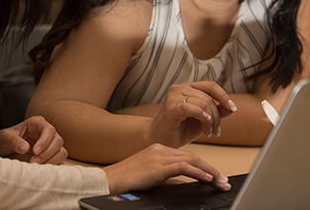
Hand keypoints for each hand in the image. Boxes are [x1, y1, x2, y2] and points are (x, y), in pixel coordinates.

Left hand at [0, 116, 67, 164]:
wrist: (1, 151)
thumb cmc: (3, 141)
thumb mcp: (4, 138)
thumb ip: (13, 141)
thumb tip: (25, 148)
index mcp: (37, 123)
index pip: (49, 129)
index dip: (45, 140)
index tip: (34, 151)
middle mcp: (46, 133)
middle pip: (58, 141)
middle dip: (47, 153)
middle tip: (33, 162)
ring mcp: (50, 145)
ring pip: (61, 152)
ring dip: (51, 161)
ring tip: (36, 167)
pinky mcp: (50, 157)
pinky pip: (59, 162)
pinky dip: (53, 167)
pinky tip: (41, 170)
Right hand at [104, 143, 230, 193]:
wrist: (110, 180)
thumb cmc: (128, 181)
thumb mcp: (152, 177)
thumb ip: (169, 179)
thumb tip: (186, 185)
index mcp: (159, 150)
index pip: (187, 157)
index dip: (204, 166)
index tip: (216, 177)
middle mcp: (161, 150)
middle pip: (192, 157)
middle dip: (210, 170)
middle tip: (223, 181)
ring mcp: (159, 156)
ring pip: (191, 160)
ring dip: (209, 172)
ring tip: (221, 182)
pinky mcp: (157, 165)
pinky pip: (183, 167)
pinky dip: (198, 172)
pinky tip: (207, 179)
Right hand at [149, 82, 236, 146]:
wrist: (160, 139)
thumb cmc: (180, 128)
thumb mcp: (203, 119)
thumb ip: (216, 112)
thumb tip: (232, 107)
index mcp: (188, 88)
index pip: (211, 86)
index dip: (224, 96)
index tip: (233, 108)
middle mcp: (180, 88)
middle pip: (208, 98)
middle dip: (217, 116)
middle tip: (215, 131)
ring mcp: (173, 97)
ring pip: (202, 103)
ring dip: (210, 120)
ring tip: (208, 132)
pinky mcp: (170, 108)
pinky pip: (189, 108)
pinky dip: (201, 115)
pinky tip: (205, 123)